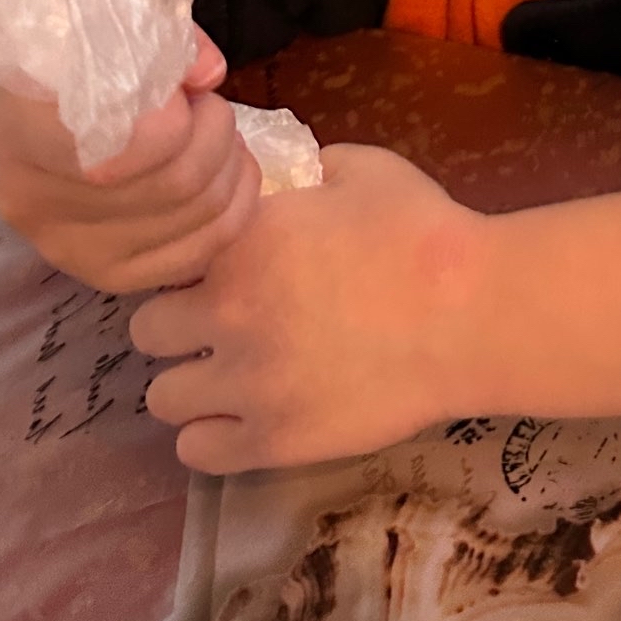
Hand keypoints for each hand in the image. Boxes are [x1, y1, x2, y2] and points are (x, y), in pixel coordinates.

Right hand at [0, 28, 260, 291]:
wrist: (18, 119)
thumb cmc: (63, 66)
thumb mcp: (95, 34)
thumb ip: (156, 42)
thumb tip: (209, 71)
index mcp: (20, 138)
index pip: (117, 151)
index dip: (171, 119)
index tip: (181, 89)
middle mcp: (39, 209)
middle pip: (174, 183)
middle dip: (215, 132)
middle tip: (208, 103)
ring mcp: (73, 254)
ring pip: (198, 216)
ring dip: (229, 164)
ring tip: (216, 130)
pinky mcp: (110, 277)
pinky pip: (202, 252)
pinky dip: (236, 205)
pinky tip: (229, 169)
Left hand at [129, 144, 488, 471]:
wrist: (472, 314)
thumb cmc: (422, 232)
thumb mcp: (359, 170)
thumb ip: (304, 171)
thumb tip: (281, 179)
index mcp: (240, 242)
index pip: (163, 260)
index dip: (186, 267)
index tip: (212, 274)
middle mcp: (226, 314)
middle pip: (148, 331)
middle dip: (178, 326)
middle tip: (219, 326)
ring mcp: (247, 384)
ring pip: (162, 397)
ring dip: (191, 383)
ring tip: (230, 377)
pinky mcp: (274, 441)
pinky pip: (197, 451)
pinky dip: (212, 435)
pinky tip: (244, 416)